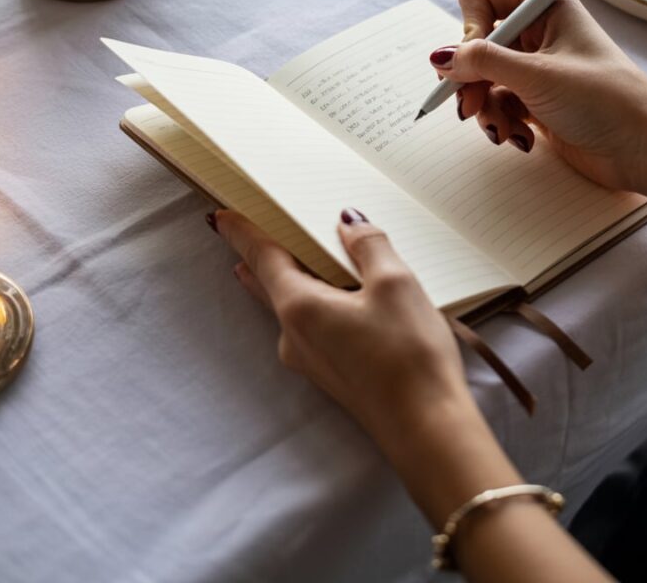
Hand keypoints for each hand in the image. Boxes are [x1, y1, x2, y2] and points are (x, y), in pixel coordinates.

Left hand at [213, 209, 613, 580]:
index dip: (243, 232)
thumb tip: (347, 221)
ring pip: (289, 306)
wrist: (426, 430)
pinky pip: (310, 324)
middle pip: (268, 283)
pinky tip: (328, 294)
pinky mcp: (331, 373)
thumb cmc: (408, 354)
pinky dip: (311, 298)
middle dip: (258, 255)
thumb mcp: (394, 283)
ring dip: (286, 277)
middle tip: (247, 229)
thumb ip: (367, 245)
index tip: (220, 216)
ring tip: (283, 255)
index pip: (261, 258)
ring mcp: (310, 359)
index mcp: (299, 307)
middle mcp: (293, 335)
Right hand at [429, 0, 646, 193]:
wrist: (645, 149)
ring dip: (485, 107)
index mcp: (546, 10)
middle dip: (470, 78)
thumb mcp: (536, 75)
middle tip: (469, 105)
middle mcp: (540, 35)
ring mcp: (538, 71)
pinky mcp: (538, 103)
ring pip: (484, 80)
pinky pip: (500, 105)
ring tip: (501, 130)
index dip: (469, 29)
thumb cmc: (606, 101)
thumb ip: (483, 61)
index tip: (470, 59)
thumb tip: (439, 57)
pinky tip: (518, 138)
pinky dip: (501, 122)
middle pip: (478, 46)